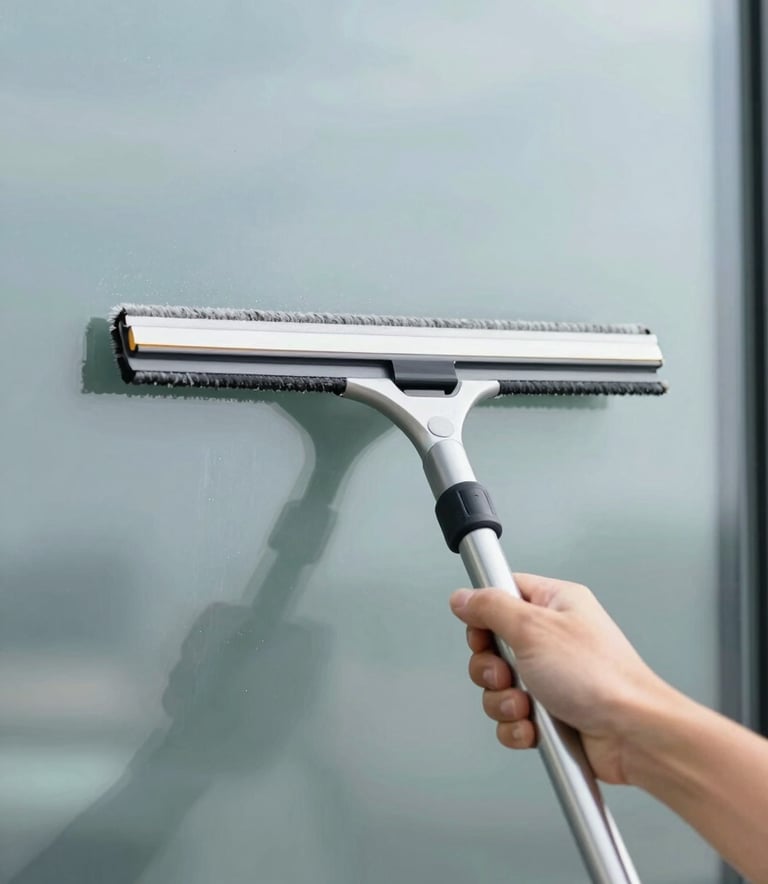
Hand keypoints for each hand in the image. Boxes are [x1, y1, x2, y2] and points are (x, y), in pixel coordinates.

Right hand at [449, 573, 672, 784]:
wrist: (633, 735)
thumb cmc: (601, 677)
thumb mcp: (533, 628)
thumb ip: (491, 608)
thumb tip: (463, 597)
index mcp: (555, 604)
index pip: (503, 593)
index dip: (484, 614)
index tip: (483, 632)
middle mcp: (553, 637)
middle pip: (493, 644)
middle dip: (491, 667)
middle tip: (507, 673)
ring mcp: (552, 676)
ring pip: (499, 685)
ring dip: (503, 701)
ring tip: (525, 704)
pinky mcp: (551, 711)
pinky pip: (512, 716)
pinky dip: (516, 726)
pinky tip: (532, 726)